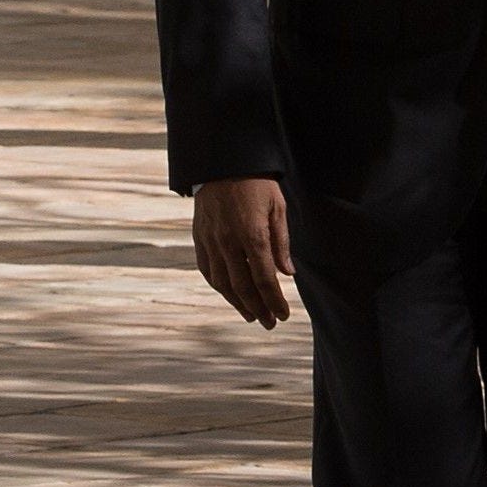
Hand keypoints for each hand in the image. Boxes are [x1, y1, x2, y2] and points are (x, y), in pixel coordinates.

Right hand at [193, 176, 293, 327]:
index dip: (274, 300)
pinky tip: (229, 295)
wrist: (222, 163)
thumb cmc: (257, 184)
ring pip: (222, 282)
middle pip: (243, 286)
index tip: (284, 315)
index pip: (265, 278)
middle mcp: (228, 241)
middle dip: (258, 308)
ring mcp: (210, 241)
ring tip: (252, 315)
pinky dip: (219, 286)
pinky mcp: (199, 238)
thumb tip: (288, 274)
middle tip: (270, 323)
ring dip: (238, 303)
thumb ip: (282, 243)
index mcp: (252, 234)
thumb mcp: (278, 208)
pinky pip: (207, 269)